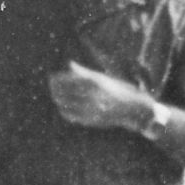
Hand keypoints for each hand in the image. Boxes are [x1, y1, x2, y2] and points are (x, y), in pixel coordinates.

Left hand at [44, 61, 161, 135]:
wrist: (133, 109)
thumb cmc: (117, 90)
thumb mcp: (103, 78)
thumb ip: (84, 72)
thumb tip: (70, 64)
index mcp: (94, 82)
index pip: (67, 80)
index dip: (56, 80)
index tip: (51, 78)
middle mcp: (91, 95)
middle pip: (63, 93)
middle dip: (54, 90)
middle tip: (52, 88)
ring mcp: (90, 109)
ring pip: (65, 105)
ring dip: (58, 100)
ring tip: (57, 97)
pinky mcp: (90, 120)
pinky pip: (71, 116)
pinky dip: (64, 111)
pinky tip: (63, 108)